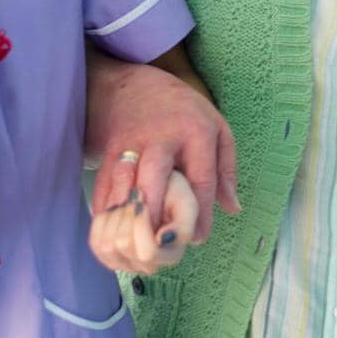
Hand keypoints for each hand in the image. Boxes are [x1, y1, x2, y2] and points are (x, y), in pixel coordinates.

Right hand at [88, 57, 239, 240]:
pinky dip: (105, 216)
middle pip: (155, 176)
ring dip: (127, 220)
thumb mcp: (216, 129)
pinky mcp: (107, 154)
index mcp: (195, 131)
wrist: (134, 87)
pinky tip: (111, 239)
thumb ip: (225, 169)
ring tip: (136, 249)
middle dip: (156, 213)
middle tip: (161, 246)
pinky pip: (103, 188)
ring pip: (124, 183)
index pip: (199, 177)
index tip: (197, 239)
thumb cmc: (183, 113)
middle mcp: (160, 137)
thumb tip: (233, 208)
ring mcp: (130, 144)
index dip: (200, 213)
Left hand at [89, 171, 198, 274]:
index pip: (147, 253)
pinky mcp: (109, 258)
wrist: (160, 189)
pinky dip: (101, 222)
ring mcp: (128, 264)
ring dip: (113, 218)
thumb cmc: (174, 195)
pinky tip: (114, 211)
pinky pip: (96, 244)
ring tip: (125, 204)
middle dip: (125, 215)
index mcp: (171, 255)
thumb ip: (183, 224)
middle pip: (123, 246)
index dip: (140, 224)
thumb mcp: (186, 202)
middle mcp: (150, 265)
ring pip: (107, 247)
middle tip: (134, 198)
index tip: (143, 203)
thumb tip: (162, 240)